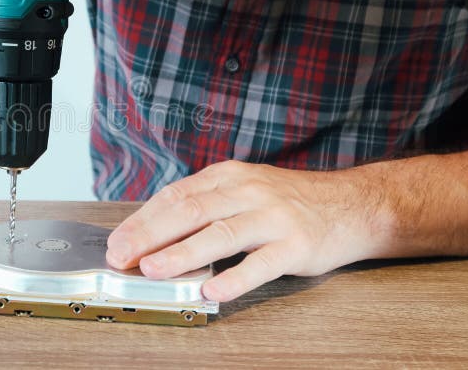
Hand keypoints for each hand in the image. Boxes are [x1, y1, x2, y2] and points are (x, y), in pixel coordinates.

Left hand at [105, 160, 392, 301]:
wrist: (350, 204)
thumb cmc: (287, 201)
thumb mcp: (243, 188)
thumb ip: (205, 205)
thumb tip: (155, 232)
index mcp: (228, 176)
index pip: (176, 196)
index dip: (143, 219)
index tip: (117, 242)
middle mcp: (247, 191)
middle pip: (190, 211)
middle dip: (150, 235)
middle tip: (122, 256)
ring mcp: (272, 217)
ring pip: (220, 234)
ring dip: (182, 253)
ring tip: (153, 269)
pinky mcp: (296, 245)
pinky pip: (260, 263)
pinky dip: (233, 278)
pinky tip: (210, 290)